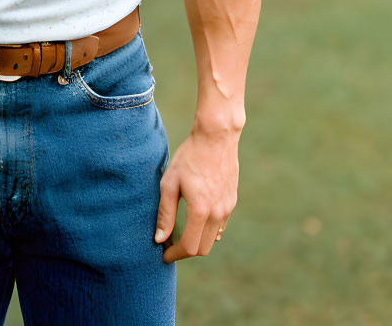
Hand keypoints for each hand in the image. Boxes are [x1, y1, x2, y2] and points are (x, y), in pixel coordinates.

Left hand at [155, 128, 239, 262]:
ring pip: (212, 238)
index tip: (163, 254)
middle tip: (169, 244)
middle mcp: (218, 214)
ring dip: (197, 241)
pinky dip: (207, 230)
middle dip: (185, 251)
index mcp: (200, 211)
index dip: (174, 254)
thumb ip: (164, 213)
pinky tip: (196, 221)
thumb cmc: (188, 157)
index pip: (189, 247)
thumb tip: (160, 239)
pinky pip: (220, 225)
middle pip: (202, 248)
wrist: (216, 138)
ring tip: (180, 232)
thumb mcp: (169, 182)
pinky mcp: (231, 201)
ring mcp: (228, 208)